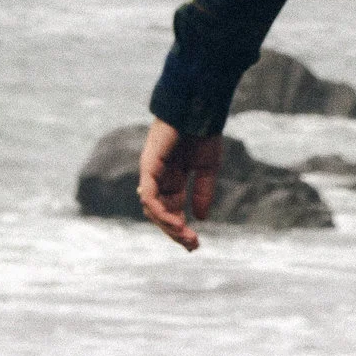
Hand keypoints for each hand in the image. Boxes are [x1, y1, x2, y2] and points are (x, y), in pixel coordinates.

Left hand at [136, 119, 223, 251]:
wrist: (199, 109)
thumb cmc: (203, 133)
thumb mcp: (207, 169)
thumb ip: (202, 192)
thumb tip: (199, 218)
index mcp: (172, 179)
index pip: (170, 210)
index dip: (180, 228)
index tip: (195, 244)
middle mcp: (158, 178)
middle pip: (160, 213)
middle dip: (175, 232)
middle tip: (192, 246)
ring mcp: (151, 172)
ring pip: (152, 208)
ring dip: (168, 225)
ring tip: (186, 237)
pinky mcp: (149, 165)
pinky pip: (149, 195)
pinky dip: (160, 211)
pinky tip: (176, 223)